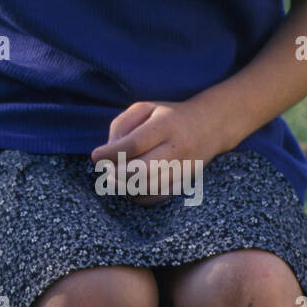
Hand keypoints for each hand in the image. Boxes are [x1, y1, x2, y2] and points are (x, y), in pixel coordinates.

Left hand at [90, 100, 214, 206]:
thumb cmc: (169, 115)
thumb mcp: (145, 108)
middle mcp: (178, 148)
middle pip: (142, 171)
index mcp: (166, 125)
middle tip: (106, 170)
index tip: (95, 156)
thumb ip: (122, 125)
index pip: (134, 144)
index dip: (110, 153)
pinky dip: (139, 197)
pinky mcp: (186, 182)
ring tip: (114, 178)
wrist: (210, 125)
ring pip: (149, 187)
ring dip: (125, 187)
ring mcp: (184, 168)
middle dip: (117, 173)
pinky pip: (158, 198)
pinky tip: (129, 187)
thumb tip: (108, 149)